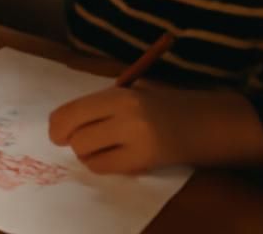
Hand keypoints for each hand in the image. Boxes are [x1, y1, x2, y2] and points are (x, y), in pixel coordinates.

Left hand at [49, 86, 198, 174]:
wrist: (206, 123)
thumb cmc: (165, 105)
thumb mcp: (132, 94)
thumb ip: (101, 105)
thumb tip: (61, 122)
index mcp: (119, 94)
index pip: (71, 110)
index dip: (57, 124)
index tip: (56, 131)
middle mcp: (124, 114)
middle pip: (74, 134)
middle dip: (71, 140)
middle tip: (79, 141)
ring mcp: (135, 139)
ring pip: (85, 152)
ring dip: (86, 153)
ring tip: (102, 147)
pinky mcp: (144, 160)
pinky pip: (103, 167)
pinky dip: (100, 164)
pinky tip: (113, 158)